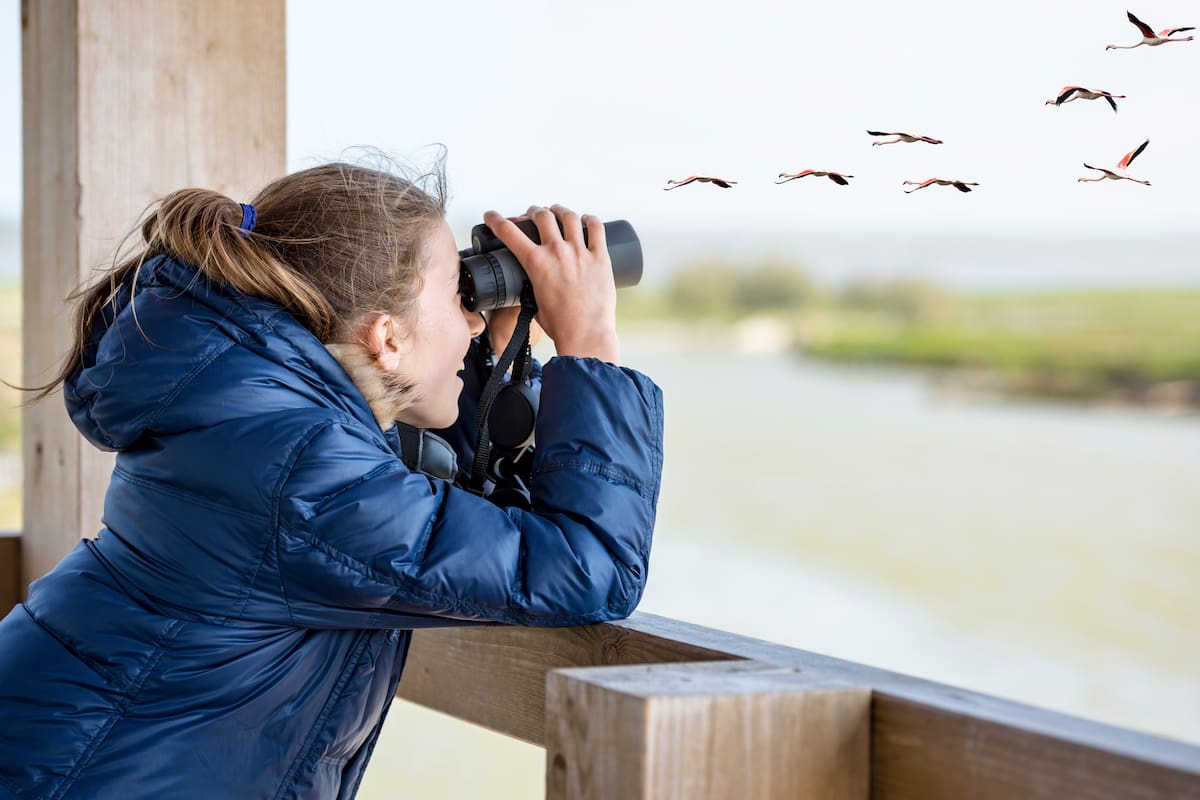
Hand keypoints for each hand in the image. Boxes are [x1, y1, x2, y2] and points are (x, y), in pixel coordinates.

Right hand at [482, 205, 619, 363]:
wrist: (585, 334)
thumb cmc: (561, 324)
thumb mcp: (534, 301)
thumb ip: (531, 285)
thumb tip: (531, 280)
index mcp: (536, 263)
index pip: (509, 232)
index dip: (496, 220)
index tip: (491, 216)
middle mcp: (557, 252)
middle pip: (542, 216)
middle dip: (534, 212)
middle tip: (534, 214)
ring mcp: (580, 252)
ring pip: (569, 217)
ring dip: (560, 211)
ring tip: (558, 211)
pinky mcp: (600, 258)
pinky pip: (597, 228)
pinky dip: (591, 220)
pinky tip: (587, 219)